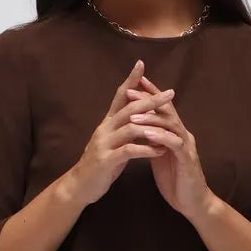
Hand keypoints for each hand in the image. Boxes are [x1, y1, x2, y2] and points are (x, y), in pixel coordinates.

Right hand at [69, 58, 175, 206]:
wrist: (79, 186)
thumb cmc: (100, 165)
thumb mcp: (112, 143)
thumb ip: (124, 130)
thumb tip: (140, 118)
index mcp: (107, 123)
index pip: (120, 96)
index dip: (130, 80)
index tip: (142, 64)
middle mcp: (104, 129)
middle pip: (129, 108)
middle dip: (150, 99)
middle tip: (170, 93)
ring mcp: (104, 144)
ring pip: (130, 128)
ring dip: (153, 126)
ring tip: (171, 126)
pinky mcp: (106, 160)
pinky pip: (129, 151)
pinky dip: (147, 149)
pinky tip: (160, 150)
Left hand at [124, 72, 214, 221]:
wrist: (192, 203)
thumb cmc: (175, 180)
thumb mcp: (159, 157)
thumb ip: (152, 141)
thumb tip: (138, 129)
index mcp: (175, 133)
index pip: (162, 108)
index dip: (149, 95)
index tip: (132, 84)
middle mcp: (183, 135)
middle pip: (166, 110)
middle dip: (148, 100)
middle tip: (130, 91)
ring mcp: (186, 146)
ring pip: (170, 125)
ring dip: (150, 119)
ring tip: (133, 114)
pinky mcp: (187, 160)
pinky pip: (174, 144)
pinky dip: (160, 137)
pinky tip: (147, 134)